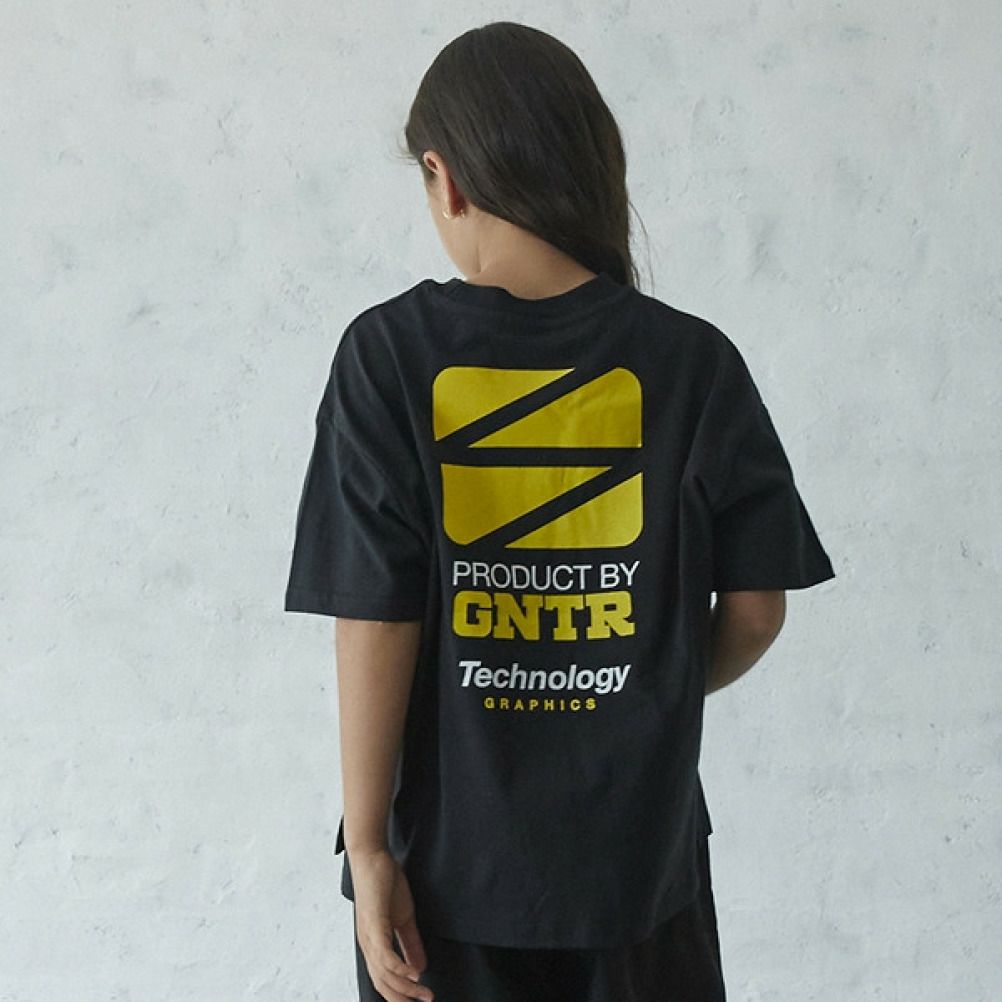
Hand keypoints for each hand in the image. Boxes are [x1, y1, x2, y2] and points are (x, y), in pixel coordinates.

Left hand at [351, 847, 434, 1001]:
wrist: (372, 857)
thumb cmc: (384, 883)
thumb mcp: (403, 916)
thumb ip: (410, 942)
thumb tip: (420, 966)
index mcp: (374, 944)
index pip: (384, 980)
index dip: (400, 995)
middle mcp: (368, 945)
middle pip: (383, 984)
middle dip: (403, 999)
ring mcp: (369, 936)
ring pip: (385, 975)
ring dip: (407, 989)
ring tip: (426, 995)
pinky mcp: (374, 926)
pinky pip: (386, 956)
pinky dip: (401, 969)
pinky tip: (415, 975)